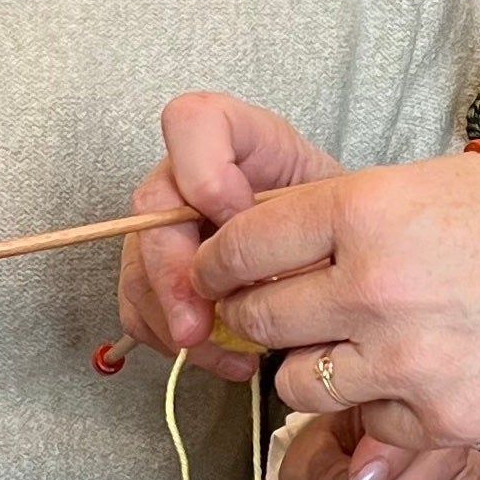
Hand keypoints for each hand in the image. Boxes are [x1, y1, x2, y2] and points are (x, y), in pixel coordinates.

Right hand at [118, 91, 345, 382]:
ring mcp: (166, 223)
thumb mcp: (336, 202)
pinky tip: (226, 357)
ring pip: (138, 268)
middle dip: (173, 276)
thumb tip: (258, 264)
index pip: (189, 122)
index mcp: (232, 137)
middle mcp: (186, 175)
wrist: (341, 249)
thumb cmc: (339, 218)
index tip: (239, 216)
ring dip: (175, 320)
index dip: (204, 172)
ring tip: (228, 354)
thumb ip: (299, 216)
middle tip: (200, 325)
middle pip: (150, 211)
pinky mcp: (160, 272)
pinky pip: (141, 308)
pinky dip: (176, 341)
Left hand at [196, 151, 479, 450]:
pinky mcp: (438, 418)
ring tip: (356, 343)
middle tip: (281, 310)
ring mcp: (405, 360)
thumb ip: (336, 217)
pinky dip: (379, 405)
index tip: (216, 271)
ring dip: (311, 367)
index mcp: (364, 210)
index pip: (241, 246)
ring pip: (296, 384)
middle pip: (259, 319)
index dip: (218, 262)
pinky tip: (418, 371)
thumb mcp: (421, 184)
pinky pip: (366, 423)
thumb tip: (250, 246)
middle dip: (259, 316)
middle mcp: (375, 285)